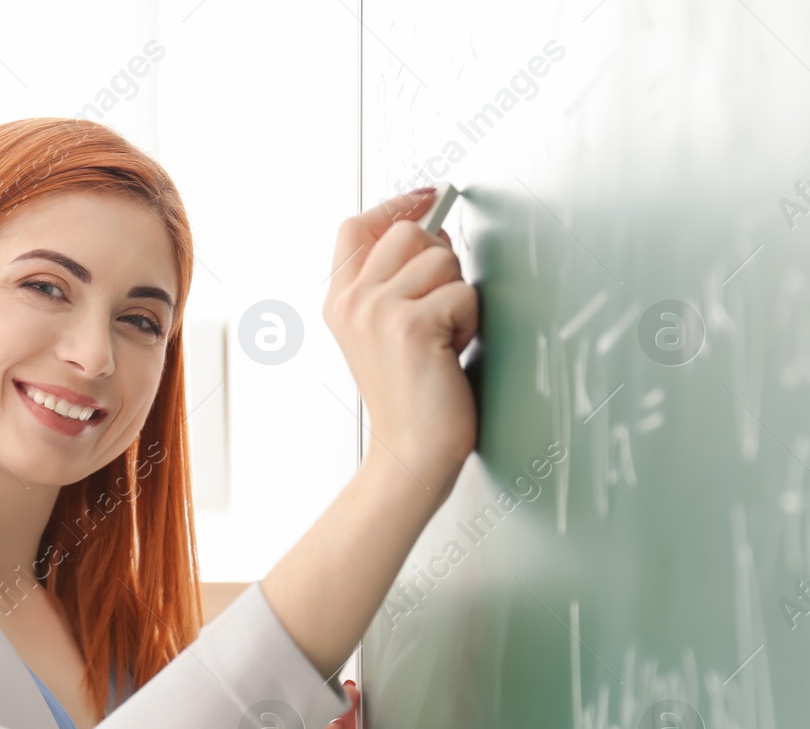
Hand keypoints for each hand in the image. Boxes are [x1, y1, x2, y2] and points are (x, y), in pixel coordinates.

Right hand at [323, 189, 478, 498]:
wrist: (412, 450)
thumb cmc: (409, 395)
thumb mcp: (383, 332)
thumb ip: (390, 281)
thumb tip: (430, 226)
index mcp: (340, 302)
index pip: (357, 227)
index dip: (396, 206)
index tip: (427, 198)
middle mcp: (352, 302)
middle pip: (408, 232)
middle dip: (440, 259)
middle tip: (440, 305)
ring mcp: (378, 311)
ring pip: (442, 259)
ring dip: (458, 295)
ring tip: (443, 335)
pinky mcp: (411, 325)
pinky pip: (463, 293)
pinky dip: (470, 322)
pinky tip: (452, 351)